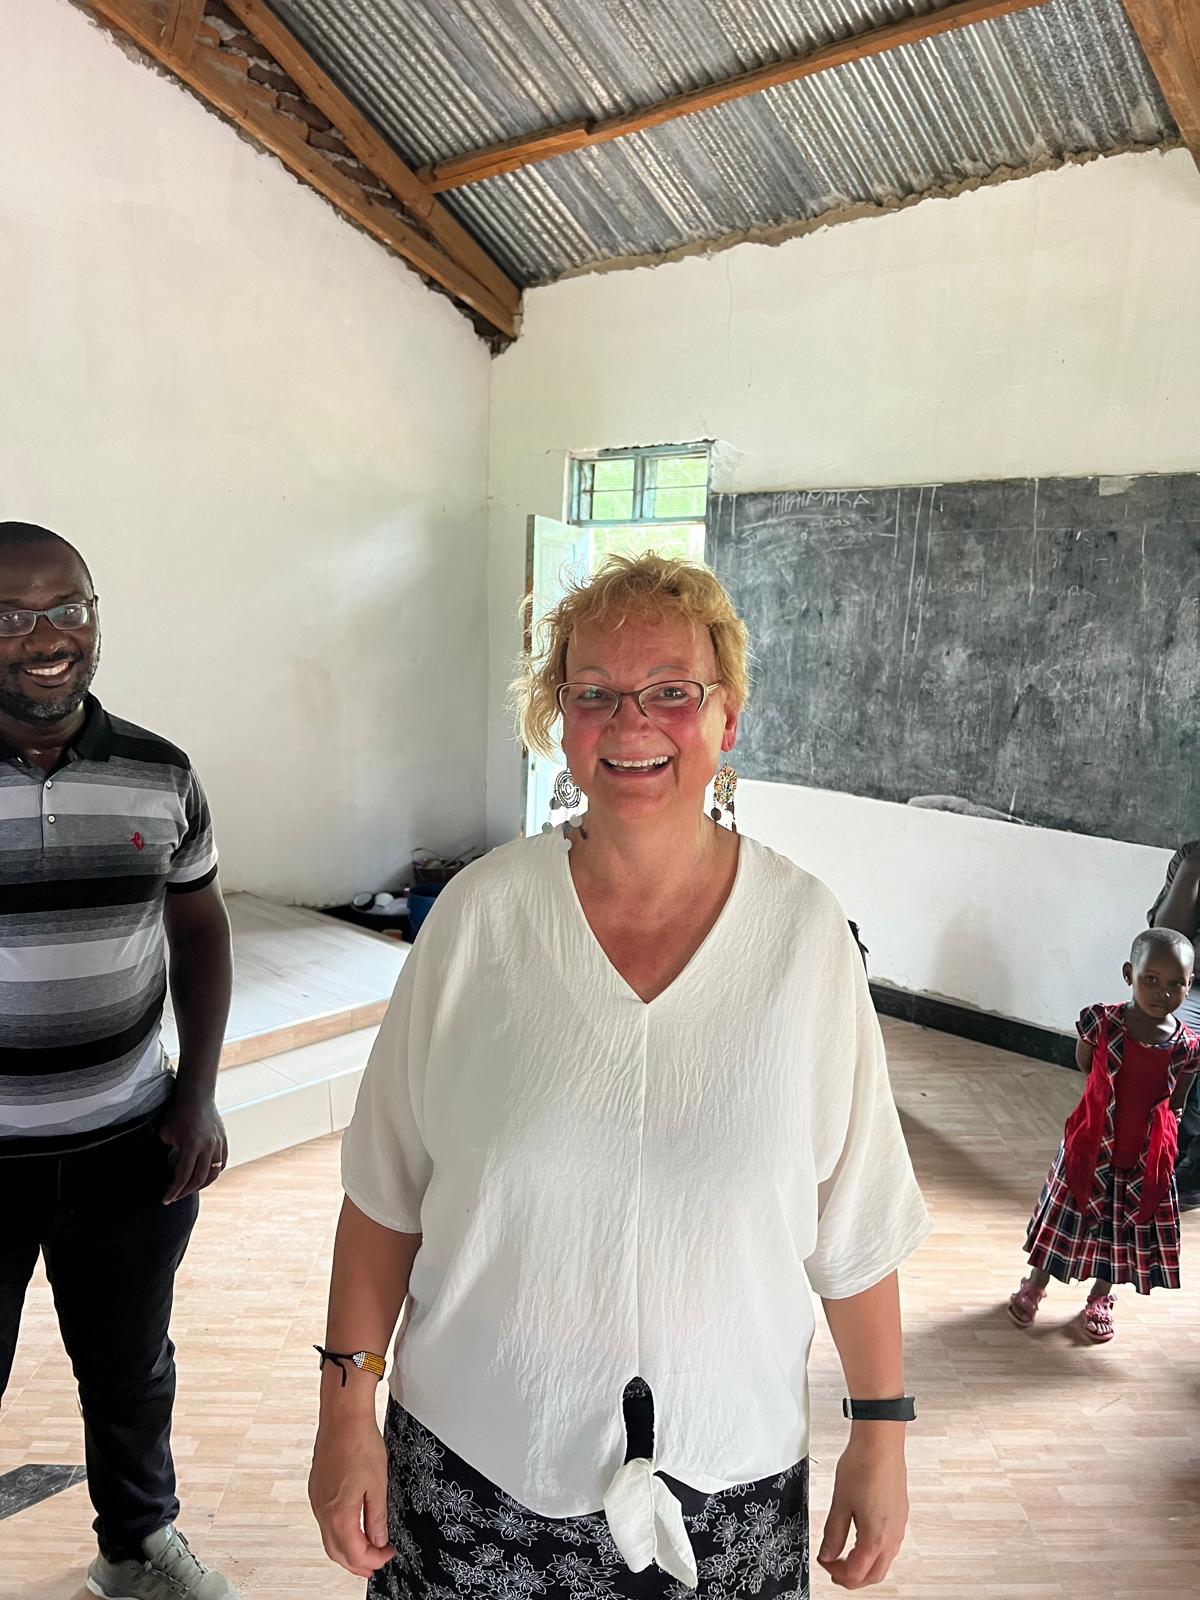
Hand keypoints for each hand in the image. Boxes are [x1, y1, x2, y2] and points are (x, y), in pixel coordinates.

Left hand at [157, 1091, 227, 1203]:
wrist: (196, 1095)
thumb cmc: (178, 1112)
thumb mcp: (165, 1134)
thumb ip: (167, 1152)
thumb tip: (166, 1167)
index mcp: (192, 1145)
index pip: (182, 1176)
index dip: (173, 1191)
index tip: (166, 1199)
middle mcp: (208, 1147)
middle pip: (199, 1179)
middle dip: (185, 1191)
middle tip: (175, 1197)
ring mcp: (218, 1144)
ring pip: (213, 1173)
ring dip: (201, 1185)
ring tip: (190, 1189)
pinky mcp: (223, 1141)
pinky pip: (221, 1163)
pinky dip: (213, 1173)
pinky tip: (205, 1177)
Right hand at [309, 1414, 394, 1576]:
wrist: (342, 1417)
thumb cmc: (359, 1443)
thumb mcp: (378, 1484)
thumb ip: (377, 1517)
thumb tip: (378, 1540)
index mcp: (339, 1514)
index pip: (355, 1553)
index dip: (374, 1560)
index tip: (388, 1554)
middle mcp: (323, 1511)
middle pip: (337, 1552)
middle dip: (357, 1564)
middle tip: (375, 1564)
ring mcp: (316, 1500)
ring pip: (328, 1538)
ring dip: (346, 1550)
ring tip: (365, 1550)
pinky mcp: (316, 1490)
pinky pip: (324, 1522)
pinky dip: (338, 1533)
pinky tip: (350, 1526)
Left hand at [817, 1432, 908, 1589]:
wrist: (881, 1443)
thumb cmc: (862, 1467)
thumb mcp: (840, 1503)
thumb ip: (833, 1534)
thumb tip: (827, 1553)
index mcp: (875, 1538)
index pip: (856, 1573)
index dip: (836, 1572)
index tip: (824, 1561)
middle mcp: (892, 1537)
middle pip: (874, 1575)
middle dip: (853, 1578)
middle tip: (834, 1569)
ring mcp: (899, 1526)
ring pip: (884, 1561)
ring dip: (865, 1566)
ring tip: (846, 1556)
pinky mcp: (901, 1514)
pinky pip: (890, 1545)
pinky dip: (875, 1552)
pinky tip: (862, 1540)